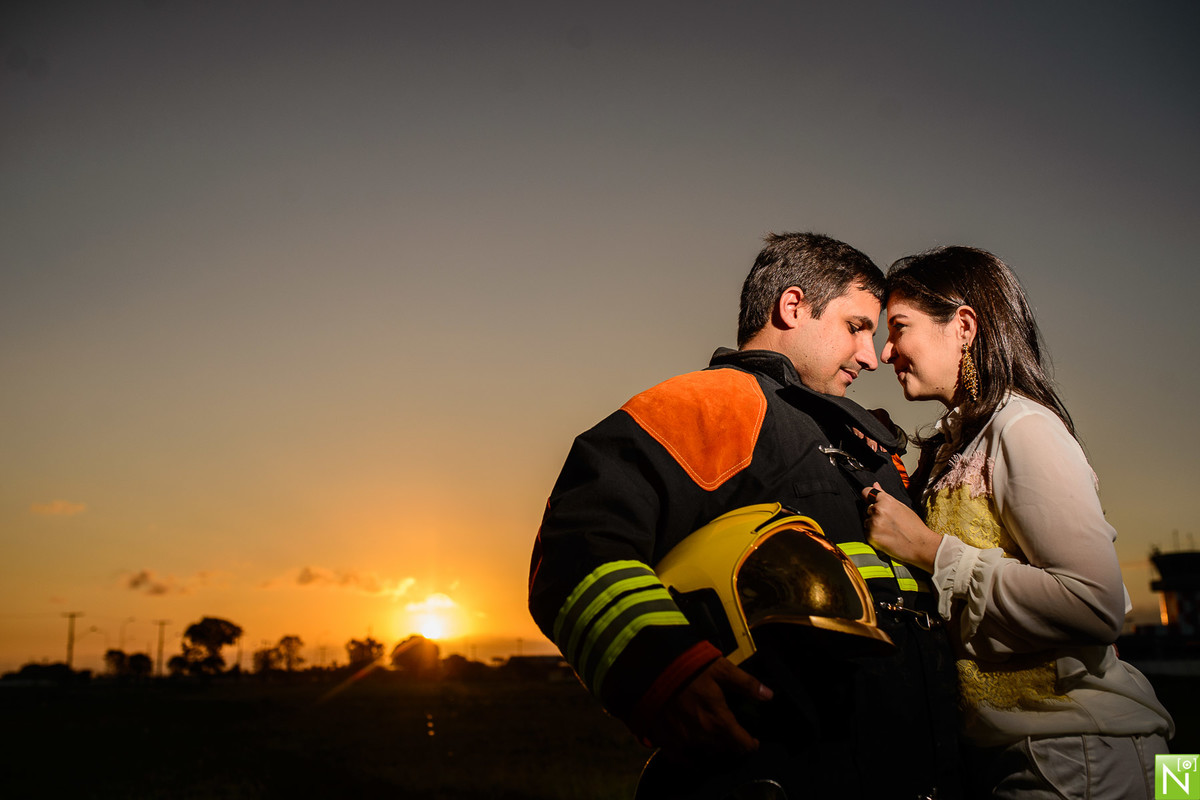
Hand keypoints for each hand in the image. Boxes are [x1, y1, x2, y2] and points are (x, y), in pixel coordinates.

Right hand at [646, 657, 772, 762]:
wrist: (650, 670)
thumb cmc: (688, 668)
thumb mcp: (721, 669)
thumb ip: (746, 684)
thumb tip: (769, 695)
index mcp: (719, 722)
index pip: (743, 745)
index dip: (751, 744)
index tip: (752, 740)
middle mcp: (702, 738)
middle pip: (724, 751)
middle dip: (731, 745)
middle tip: (732, 735)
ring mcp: (682, 742)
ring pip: (704, 755)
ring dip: (712, 750)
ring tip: (713, 740)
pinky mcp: (664, 741)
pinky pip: (681, 758)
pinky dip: (689, 756)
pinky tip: (691, 748)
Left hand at [862, 483, 941, 572]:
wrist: (920, 545)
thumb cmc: (914, 526)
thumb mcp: (901, 506)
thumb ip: (885, 495)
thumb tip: (875, 485)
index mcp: (886, 501)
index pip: (866, 492)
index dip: (868, 496)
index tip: (869, 499)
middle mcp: (878, 511)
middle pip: (867, 509)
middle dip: (874, 514)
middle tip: (888, 522)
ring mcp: (873, 524)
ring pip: (866, 521)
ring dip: (873, 525)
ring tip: (888, 530)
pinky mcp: (871, 536)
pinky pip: (867, 533)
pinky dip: (873, 535)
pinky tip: (886, 537)